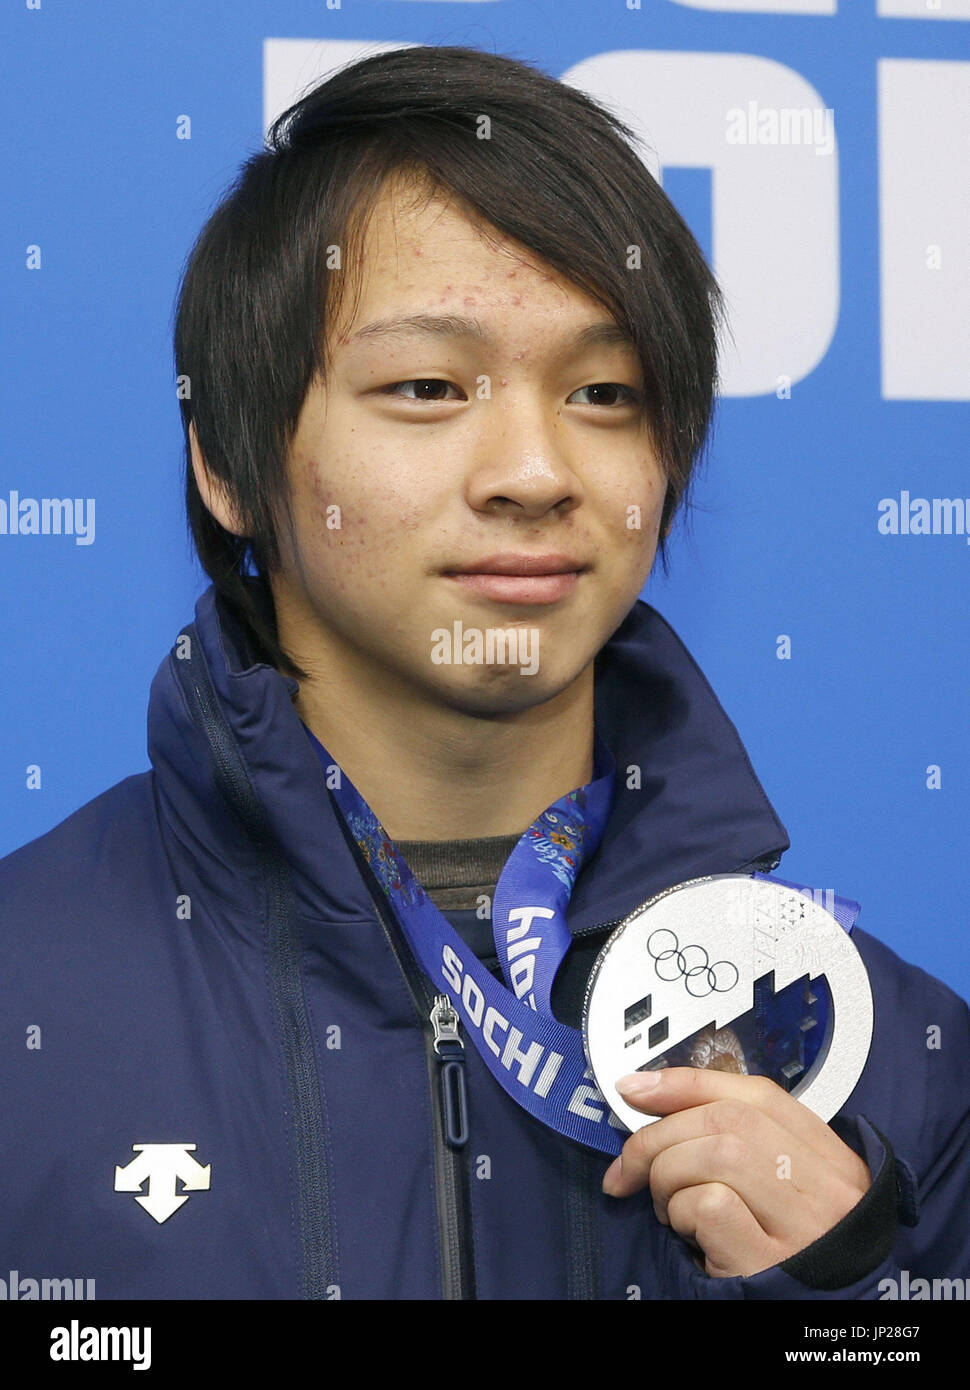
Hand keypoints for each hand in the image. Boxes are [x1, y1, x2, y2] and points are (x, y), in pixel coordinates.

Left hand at [601, 1067, 871, 1278]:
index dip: (690, 1083)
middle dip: (661, 1134)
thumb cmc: (781, 1266)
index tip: (637, 1089)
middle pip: (730, 1119)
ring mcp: (807, 1230)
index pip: (761, 1095)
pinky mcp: (771, 1266)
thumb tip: (648, 1092)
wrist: (811, 1344)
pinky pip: (711, 1204)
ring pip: (718, 1153)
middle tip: (632, 1168)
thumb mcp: (775, 1199)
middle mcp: (832, 1192)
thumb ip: (739, 1148)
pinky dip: (681, 1212)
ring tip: (668, 1209)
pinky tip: (689, 1238)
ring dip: (668, 1176)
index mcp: (836, 1165)